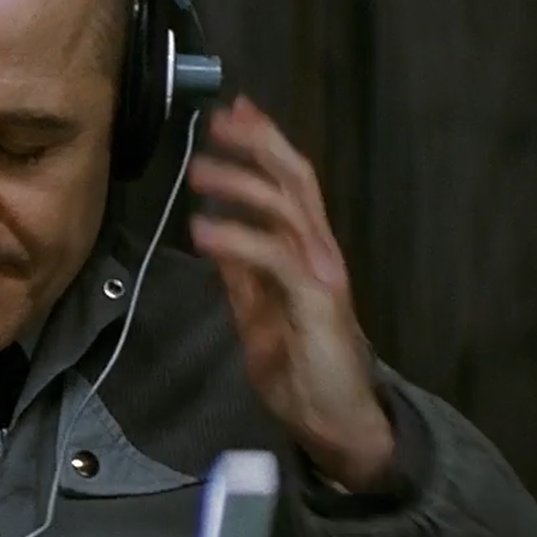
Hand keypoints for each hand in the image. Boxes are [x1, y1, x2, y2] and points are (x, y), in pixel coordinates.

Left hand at [186, 97, 400, 492]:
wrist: (336, 422)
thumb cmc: (303, 370)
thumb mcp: (260, 314)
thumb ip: (243, 276)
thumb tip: (216, 238)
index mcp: (307, 252)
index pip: (290, 185)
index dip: (265, 147)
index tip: (235, 114)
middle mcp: (320, 253)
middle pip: (296, 182)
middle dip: (260, 145)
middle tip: (222, 119)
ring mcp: (322, 274)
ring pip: (287, 209)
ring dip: (241, 184)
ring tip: (200, 170)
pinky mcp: (317, 301)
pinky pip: (274, 258)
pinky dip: (237, 239)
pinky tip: (204, 231)